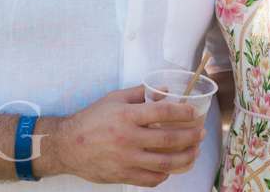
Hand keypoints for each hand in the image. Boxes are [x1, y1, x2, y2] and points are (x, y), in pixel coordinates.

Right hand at [48, 86, 205, 185]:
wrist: (67, 145)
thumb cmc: (92, 119)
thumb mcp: (114, 99)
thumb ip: (140, 93)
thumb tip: (164, 89)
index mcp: (127, 116)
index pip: (163, 112)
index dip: (183, 113)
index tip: (195, 113)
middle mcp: (128, 138)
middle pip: (169, 140)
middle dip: (191, 136)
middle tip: (201, 133)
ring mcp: (126, 159)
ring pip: (164, 163)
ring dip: (185, 158)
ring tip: (195, 152)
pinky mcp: (122, 175)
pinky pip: (151, 179)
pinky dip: (165, 174)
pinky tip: (172, 167)